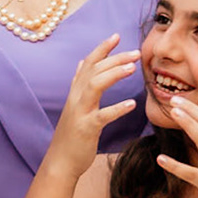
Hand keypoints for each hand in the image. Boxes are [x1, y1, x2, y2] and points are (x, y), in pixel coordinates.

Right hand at [44, 36, 139, 180]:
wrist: (60, 162)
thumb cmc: (71, 134)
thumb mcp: (74, 104)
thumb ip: (78, 83)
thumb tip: (82, 62)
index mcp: (76, 91)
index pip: (89, 63)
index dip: (102, 48)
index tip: (117, 36)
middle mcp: (76, 97)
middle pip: (94, 70)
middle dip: (115, 58)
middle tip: (136, 53)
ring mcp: (80, 112)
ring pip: (95, 85)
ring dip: (113, 74)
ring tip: (132, 68)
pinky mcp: (86, 128)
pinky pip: (102, 116)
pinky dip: (117, 109)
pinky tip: (132, 105)